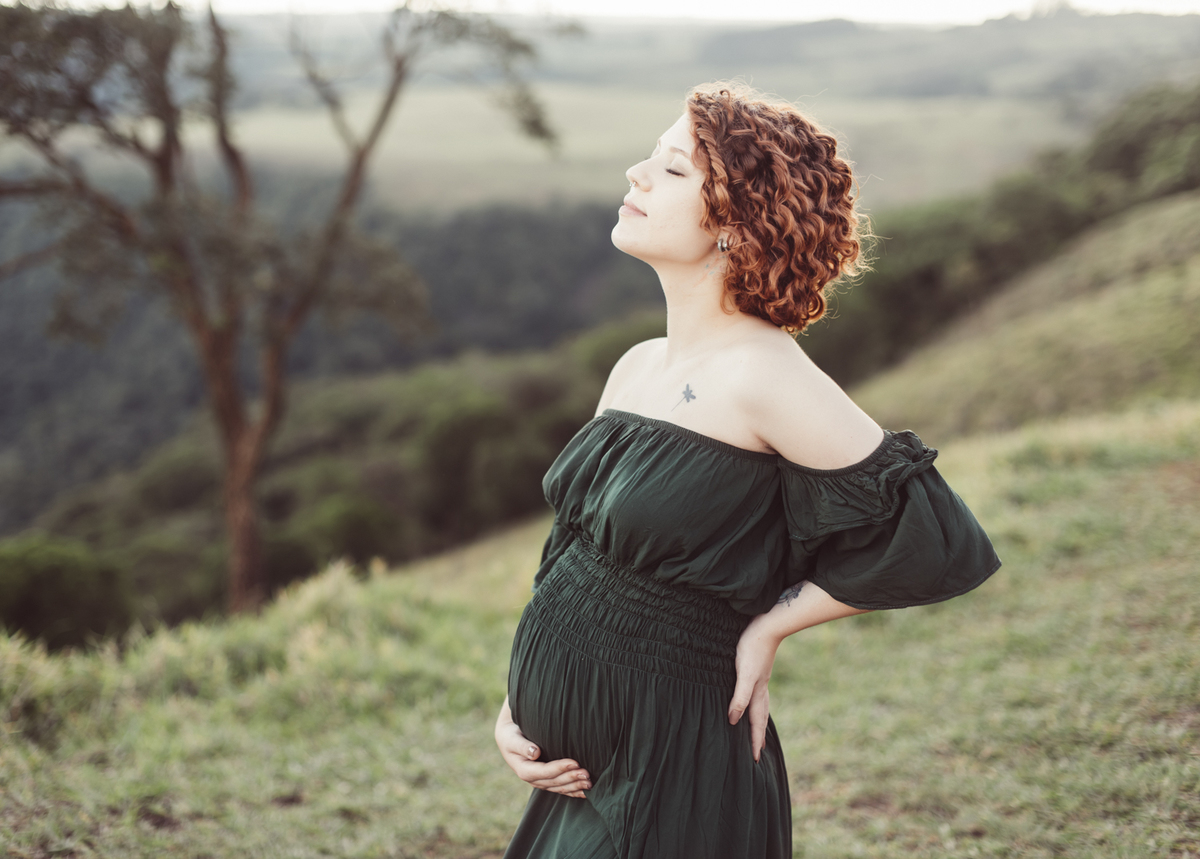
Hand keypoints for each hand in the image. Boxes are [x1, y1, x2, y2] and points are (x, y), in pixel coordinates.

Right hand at [495, 696, 590, 798]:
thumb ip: (522, 746)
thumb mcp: (512, 739)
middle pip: (554, 782)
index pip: (544, 771)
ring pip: (560, 787)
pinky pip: (561, 789)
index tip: (575, 762)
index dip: (560, 768)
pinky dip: (574, 791)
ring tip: (590, 782)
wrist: (509, 740)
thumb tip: (535, 753)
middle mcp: (533, 779)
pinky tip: (585, 792)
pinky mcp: (547, 781)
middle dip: (571, 778)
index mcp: (524, 770)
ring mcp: (541, 782)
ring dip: (575, 786)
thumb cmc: (512, 736)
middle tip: (587, 773)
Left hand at [727, 615, 781, 761]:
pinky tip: (751, 699)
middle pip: (760, 717)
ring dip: (757, 721)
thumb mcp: (744, 674)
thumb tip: (733, 720)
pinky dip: (754, 704)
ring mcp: (760, 679)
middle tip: (758, 752)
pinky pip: (756, 695)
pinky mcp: (757, 670)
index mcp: (758, 693)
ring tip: (756, 730)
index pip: (756, 722)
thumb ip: (739, 697)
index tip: (755, 760)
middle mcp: (761, 689)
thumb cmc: (753, 648)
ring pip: (760, 706)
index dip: (754, 741)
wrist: (767, 626)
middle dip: (758, 735)